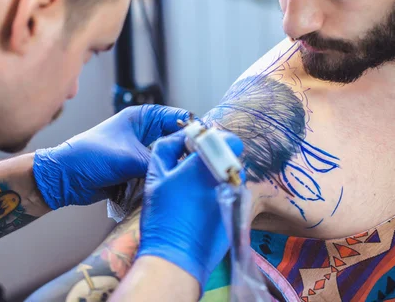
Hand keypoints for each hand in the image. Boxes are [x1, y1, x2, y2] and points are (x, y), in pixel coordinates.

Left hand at [33, 104, 189, 209]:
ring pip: (169, 158)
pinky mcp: (137, 169)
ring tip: (191, 177)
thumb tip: (182, 169)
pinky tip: (176, 186)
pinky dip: (165, 178)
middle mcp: (145, 132)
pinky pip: (158, 172)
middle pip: (177, 139)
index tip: (209, 145)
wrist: (63, 179)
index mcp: (143, 117)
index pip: (178, 118)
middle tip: (204, 164)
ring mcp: (142, 151)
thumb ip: (157, 162)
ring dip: (176, 167)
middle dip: (188, 151)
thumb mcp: (128, 158)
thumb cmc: (89, 157)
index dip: (194, 130)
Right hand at [136, 130, 243, 292]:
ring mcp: (237, 197)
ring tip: (198, 192)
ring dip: (220, 178)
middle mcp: (228, 178)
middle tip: (194, 171)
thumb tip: (181, 136)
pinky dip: (223, 195)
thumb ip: (167, 148)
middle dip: (216, 161)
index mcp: (208, 165)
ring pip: (233, 177)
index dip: (216, 142)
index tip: (200, 150)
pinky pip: (234, 195)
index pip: (230, 141)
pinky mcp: (239, 214)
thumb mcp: (155, 176)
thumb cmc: (163, 216)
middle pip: (231, 159)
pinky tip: (204, 208)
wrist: (176, 257)